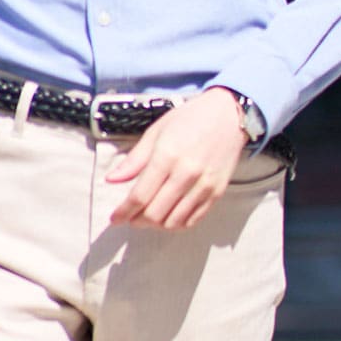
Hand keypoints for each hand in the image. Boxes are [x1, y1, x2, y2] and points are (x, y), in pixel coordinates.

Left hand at [106, 87, 245, 229]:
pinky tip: (168, 218)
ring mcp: (203, 186)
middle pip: (155, 213)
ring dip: (156, 225)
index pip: (140, 195)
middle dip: (137, 220)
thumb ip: (135, 159)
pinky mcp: (217, 193)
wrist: (228, 115)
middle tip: (130, 218)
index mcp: (167, 156)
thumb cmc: (189, 119)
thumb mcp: (156, 131)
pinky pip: (194, 220)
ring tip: (147, 218)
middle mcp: (186, 174)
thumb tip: (111, 179)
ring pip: (174, 221)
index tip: (115, 218)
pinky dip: (177, 225)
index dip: (124, 211)